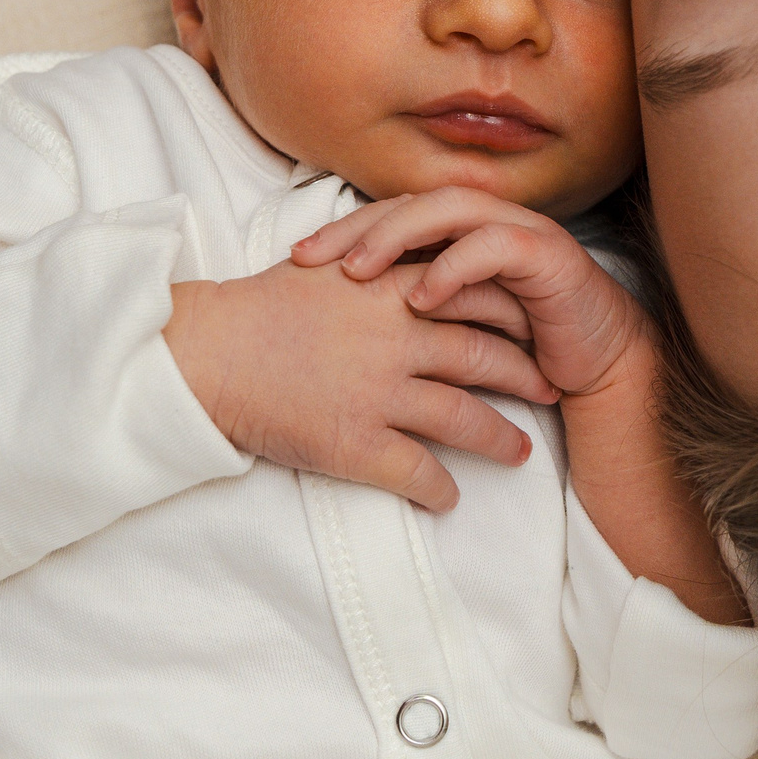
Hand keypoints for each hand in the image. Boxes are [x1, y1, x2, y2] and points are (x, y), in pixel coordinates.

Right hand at [164, 260, 555, 510]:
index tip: (537, 326)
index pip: (476, 295)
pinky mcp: (355, 441)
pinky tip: (451, 498)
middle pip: (484, 356)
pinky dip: (441, 489)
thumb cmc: (258, 307)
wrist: (206, 352)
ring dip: (500, 438)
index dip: (515, 313)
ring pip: (464, 418)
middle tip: (551, 386)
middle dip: (525, 374)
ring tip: (522, 451)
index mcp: (390, 288)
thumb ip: (378, 262)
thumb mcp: (327, 264)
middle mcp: (396, 338)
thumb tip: (411, 259)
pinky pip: (417, 472)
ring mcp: (379, 392)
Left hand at [291, 189, 649, 398]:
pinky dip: (455, 266)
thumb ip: (411, 303)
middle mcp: (488, 219)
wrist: (597, 363)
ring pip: (450, 209)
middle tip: (311, 259)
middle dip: (358, 226)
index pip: (393, 212)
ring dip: (399, 236)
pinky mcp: (549, 255)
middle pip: (412, 201)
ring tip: (358, 271)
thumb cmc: (522, 344)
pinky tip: (423, 296)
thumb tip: (341, 309)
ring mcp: (520, 230)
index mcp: (462, 230)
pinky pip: (495, 246)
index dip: (343, 229)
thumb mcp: (453, 324)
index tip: (296, 260)